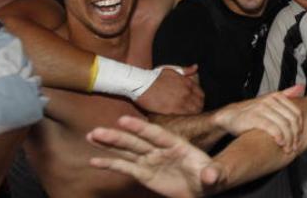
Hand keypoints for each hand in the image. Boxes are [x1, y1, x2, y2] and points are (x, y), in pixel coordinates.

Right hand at [88, 115, 221, 196]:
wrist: (203, 186)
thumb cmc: (211, 176)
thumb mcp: (215, 175)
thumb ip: (214, 173)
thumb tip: (211, 176)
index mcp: (177, 145)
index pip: (157, 134)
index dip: (140, 127)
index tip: (123, 120)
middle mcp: (161, 150)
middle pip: (137, 141)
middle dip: (117, 136)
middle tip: (97, 130)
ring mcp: (151, 160)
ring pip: (127, 150)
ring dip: (109, 144)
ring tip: (91, 136)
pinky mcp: (144, 173)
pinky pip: (125, 167)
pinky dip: (110, 163)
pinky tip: (94, 160)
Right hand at [135, 65, 203, 114]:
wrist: (141, 84)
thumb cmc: (154, 77)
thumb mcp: (172, 70)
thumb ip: (186, 70)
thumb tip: (196, 67)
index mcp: (188, 83)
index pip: (201, 94)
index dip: (199, 100)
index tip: (194, 103)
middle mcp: (187, 92)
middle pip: (199, 104)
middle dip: (197, 107)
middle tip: (191, 111)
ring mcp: (181, 101)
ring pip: (194, 111)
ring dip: (192, 114)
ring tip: (186, 117)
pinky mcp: (172, 110)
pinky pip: (185, 116)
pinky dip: (185, 118)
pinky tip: (181, 119)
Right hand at [212, 85, 304, 150]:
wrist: (229, 116)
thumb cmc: (251, 112)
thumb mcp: (268, 101)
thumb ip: (285, 94)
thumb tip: (300, 88)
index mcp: (277, 96)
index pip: (297, 112)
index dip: (300, 127)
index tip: (299, 138)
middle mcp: (271, 100)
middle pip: (292, 120)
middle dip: (295, 135)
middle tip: (295, 146)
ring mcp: (263, 108)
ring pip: (284, 125)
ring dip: (288, 139)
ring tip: (288, 148)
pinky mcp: (255, 117)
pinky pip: (273, 128)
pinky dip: (279, 137)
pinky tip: (280, 143)